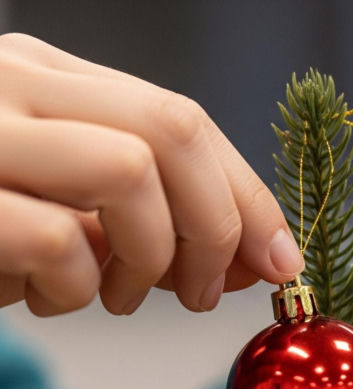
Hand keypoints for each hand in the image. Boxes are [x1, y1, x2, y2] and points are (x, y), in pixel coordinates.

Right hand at [0, 34, 303, 316]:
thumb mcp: (67, 205)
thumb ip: (154, 217)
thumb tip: (265, 257)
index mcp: (49, 77)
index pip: (183, 119)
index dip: (248, 198)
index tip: (278, 260)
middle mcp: (15, 83)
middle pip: (174, 130)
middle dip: (217, 227)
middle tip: (203, 293)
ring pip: (128, 170)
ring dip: (148, 258)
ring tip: (115, 297)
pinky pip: (58, 241)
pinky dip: (74, 290)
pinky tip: (44, 299)